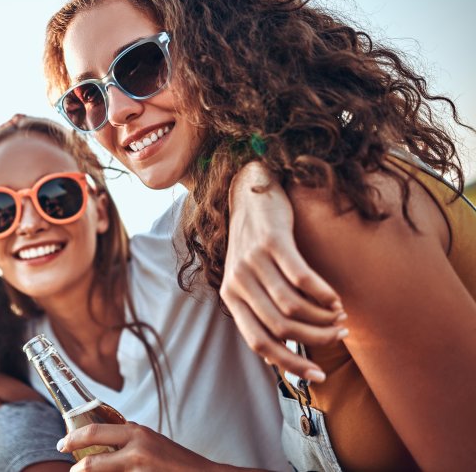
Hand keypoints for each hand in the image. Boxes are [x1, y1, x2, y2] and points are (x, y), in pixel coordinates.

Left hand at [58, 423, 221, 471]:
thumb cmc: (175, 460)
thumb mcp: (151, 440)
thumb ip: (129, 437)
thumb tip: (104, 436)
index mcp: (136, 432)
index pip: (94, 432)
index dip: (73, 438)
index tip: (62, 443)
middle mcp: (136, 450)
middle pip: (92, 462)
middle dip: (75, 467)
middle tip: (68, 469)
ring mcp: (139, 470)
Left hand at [224, 161, 347, 381]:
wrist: (250, 193)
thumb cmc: (256, 243)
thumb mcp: (250, 279)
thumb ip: (261, 310)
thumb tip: (280, 354)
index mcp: (231, 297)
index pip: (259, 343)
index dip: (290, 364)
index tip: (319, 377)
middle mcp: (238, 282)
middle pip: (280, 327)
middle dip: (315, 339)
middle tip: (339, 335)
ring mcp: (253, 262)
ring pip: (293, 306)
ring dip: (323, 318)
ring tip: (341, 317)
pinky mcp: (272, 242)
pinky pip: (302, 278)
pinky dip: (323, 294)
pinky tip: (336, 298)